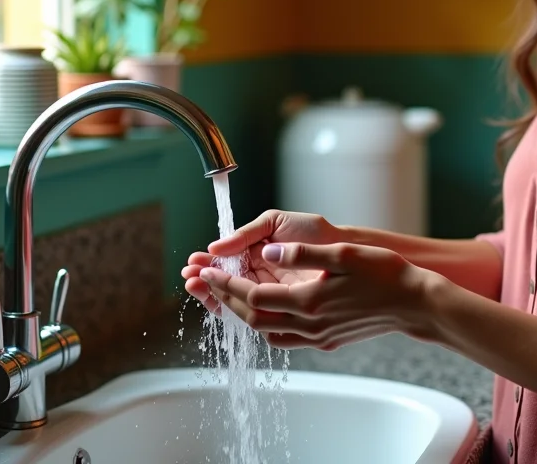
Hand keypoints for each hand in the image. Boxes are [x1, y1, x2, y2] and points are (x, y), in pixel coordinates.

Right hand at [181, 210, 343, 313]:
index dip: (208, 266)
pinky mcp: (282, 309)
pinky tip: (219, 299)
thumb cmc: (315, 233)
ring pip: (234, 300)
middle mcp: (261, 277)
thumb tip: (215, 246)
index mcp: (257, 255)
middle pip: (225, 285)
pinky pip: (254, 313)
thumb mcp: (276, 224)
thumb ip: (247, 234)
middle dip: (205, 282)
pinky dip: (234, 308)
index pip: (225, 265)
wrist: (347, 249)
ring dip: (213, 295)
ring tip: (197, 286)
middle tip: (189, 276)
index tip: (192, 263)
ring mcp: (271, 294)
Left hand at [196, 242, 440, 350]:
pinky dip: (266, 327)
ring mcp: (318, 336)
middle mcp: (310, 324)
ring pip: (266, 333)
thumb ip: (303, 253)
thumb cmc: (385, 274)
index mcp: (310, 301)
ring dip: (243, 315)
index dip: (226, 283)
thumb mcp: (344, 254)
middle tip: (208, 282)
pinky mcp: (327, 341)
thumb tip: (270, 251)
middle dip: (225, 299)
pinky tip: (266, 314)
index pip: (254, 295)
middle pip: (253, 317)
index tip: (208, 270)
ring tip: (229, 297)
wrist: (414, 304)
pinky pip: (286, 339)